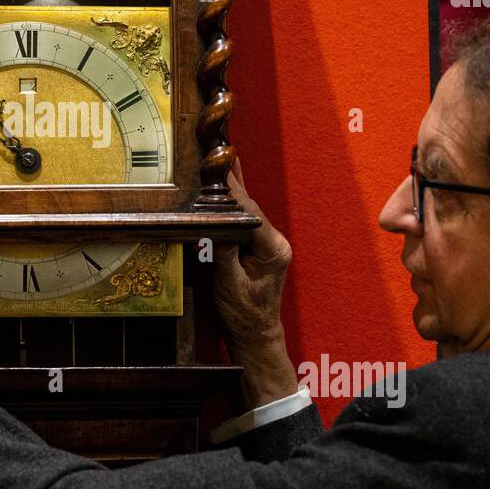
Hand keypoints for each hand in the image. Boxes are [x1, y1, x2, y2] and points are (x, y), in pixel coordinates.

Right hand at [213, 156, 299, 407]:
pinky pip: (245, 221)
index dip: (232, 192)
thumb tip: (214, 219)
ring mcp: (269, 245)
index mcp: (272, 249)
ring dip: (232, 189)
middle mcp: (275, 242)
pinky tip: (228, 184)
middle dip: (232, 182)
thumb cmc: (242, 315)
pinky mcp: (259, 248)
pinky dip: (234, 204)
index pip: (249, 213)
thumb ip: (223, 249)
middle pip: (250, 207)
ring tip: (220, 159)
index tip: (217, 171)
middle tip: (218, 152)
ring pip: (247, 211)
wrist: (254, 336)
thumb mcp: (227, 283)